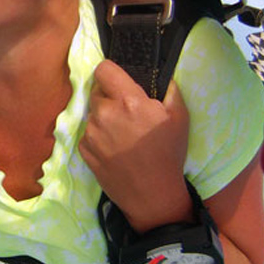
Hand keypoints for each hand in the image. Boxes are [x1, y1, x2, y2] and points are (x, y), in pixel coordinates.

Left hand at [79, 59, 191, 232]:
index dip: (111, 73)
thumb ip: (170, 89)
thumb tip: (162, 75)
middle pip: (97, 91)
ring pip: (92, 113)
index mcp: (128, 101)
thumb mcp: (180, 117)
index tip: (120, 83)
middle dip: (109, 97)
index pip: (103, 69)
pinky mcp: (84, 150)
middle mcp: (104, 114)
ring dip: (103, 117)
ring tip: (122, 134)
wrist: (153, 194)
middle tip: (126, 113)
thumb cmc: (169, 154)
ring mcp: (91, 133)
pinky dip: (97, 136)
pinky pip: (87, 133)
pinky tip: (114, 148)